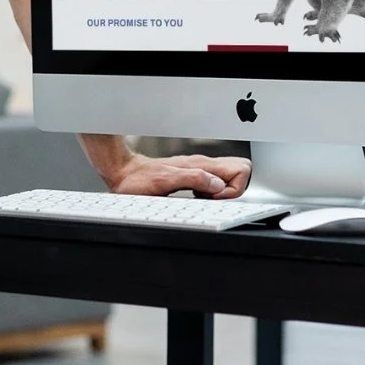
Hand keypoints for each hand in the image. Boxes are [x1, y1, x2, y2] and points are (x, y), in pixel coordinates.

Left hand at [108, 152, 251, 198]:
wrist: (124, 173)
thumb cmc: (139, 178)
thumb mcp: (164, 181)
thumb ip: (192, 178)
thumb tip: (218, 185)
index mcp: (200, 165)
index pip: (240, 169)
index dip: (234, 189)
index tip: (217, 199)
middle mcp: (202, 165)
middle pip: (239, 171)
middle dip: (234, 190)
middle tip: (214, 200)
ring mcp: (198, 170)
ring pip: (228, 178)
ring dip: (223, 194)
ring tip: (203, 200)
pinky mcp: (192, 176)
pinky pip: (214, 184)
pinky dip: (211, 195)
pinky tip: (197, 199)